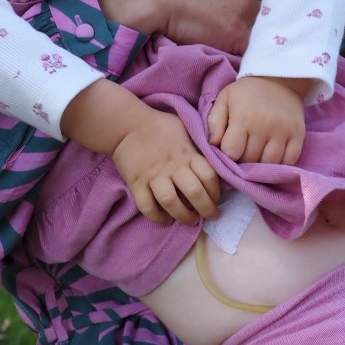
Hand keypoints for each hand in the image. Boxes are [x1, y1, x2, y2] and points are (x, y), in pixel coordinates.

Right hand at [112, 106, 219, 224]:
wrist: (127, 124)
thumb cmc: (160, 125)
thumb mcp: (185, 127)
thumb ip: (198, 143)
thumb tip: (216, 155)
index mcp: (187, 153)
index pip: (209, 176)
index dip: (217, 191)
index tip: (216, 198)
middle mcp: (173, 166)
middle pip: (194, 192)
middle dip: (207, 209)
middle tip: (211, 216)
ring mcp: (153, 176)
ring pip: (171, 202)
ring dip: (184, 216)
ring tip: (191, 220)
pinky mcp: (136, 183)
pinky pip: (147, 207)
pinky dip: (158, 217)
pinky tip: (166, 218)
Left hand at [207, 76, 306, 164]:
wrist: (279, 78)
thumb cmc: (247, 91)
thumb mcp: (225, 98)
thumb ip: (214, 121)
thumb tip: (212, 144)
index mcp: (243, 117)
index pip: (232, 151)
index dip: (228, 154)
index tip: (229, 148)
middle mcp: (264, 126)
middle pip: (250, 159)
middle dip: (243, 159)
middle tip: (242, 151)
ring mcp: (283, 131)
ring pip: (270, 163)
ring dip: (261, 164)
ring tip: (256, 155)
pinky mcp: (298, 134)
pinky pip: (290, 160)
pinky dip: (280, 164)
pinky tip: (272, 155)